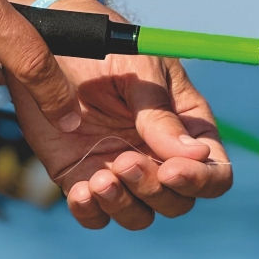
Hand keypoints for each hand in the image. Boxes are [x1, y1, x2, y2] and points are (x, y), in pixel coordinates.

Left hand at [7, 0, 231, 229]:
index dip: (200, 180)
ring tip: (100, 179)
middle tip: (125, 161)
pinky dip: (91, 212)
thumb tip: (197, 154)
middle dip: (154, 189)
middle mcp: (157, 156)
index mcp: (185, 127)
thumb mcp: (137, 69)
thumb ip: (159, 113)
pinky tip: (80, 191)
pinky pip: (95, 215)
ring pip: (138, 215)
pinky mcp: (82, 178)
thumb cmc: (101, 47)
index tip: (172, 170)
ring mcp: (120, 170)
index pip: (214, 171)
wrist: (45, 43)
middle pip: (177, 202)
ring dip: (124, 206)